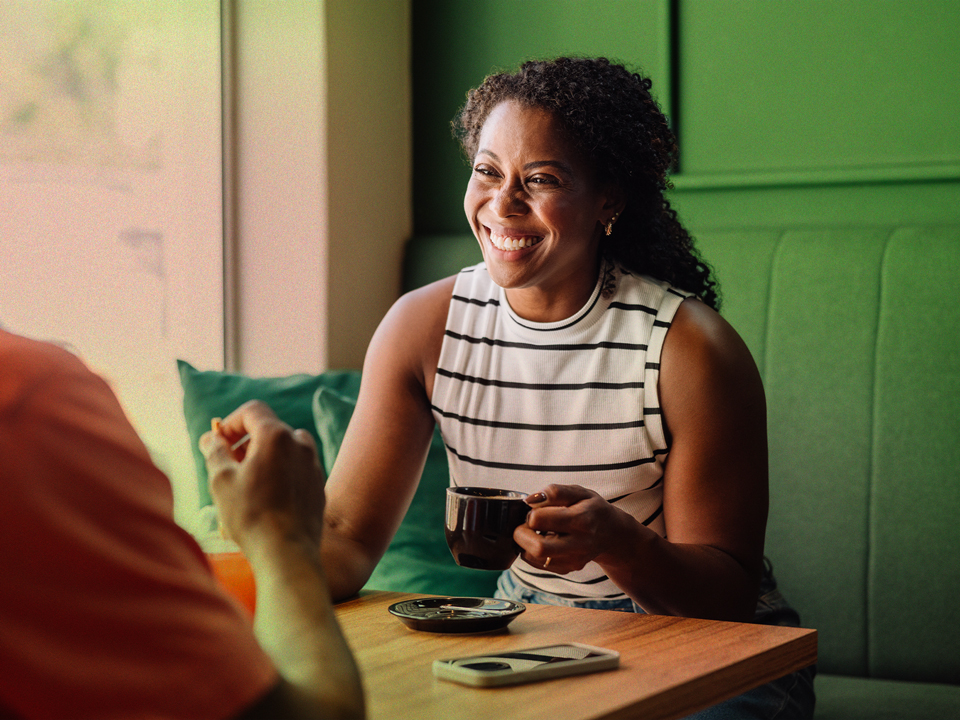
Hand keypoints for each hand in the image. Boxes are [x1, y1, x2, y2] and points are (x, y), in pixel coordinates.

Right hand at [199, 400, 325, 553]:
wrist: (288, 552)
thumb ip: (215, 452)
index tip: (218, 441)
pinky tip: (267, 494)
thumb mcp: (221, 480)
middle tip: (228, 462)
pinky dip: (280, 470)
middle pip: (270, 428)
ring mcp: (313, 464)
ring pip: (286, 447)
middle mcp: (300, 444)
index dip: (231, 422)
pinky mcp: (318, 484)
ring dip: (265, 454)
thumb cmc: (251, 515)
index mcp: (277, 436)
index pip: (253, 411)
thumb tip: (210, 438)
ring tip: (247, 478)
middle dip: (245, 440)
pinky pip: (296, 466)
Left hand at [514, 484, 630, 573]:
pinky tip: (541, 540)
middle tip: (525, 524)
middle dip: (521, 534)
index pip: (540, 520)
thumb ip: (555, 492)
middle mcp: (579, 544)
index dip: (530, 512)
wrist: (611, 533)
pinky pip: (538, 564)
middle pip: (538, 547)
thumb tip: (530, 500)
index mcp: (581, 519)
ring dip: (525, 544)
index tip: (533, 509)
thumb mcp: (580, 492)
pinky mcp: (568, 569)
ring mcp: (574, 560)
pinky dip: (531, 552)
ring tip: (534, 531)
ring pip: (535, 558)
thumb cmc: (592, 509)